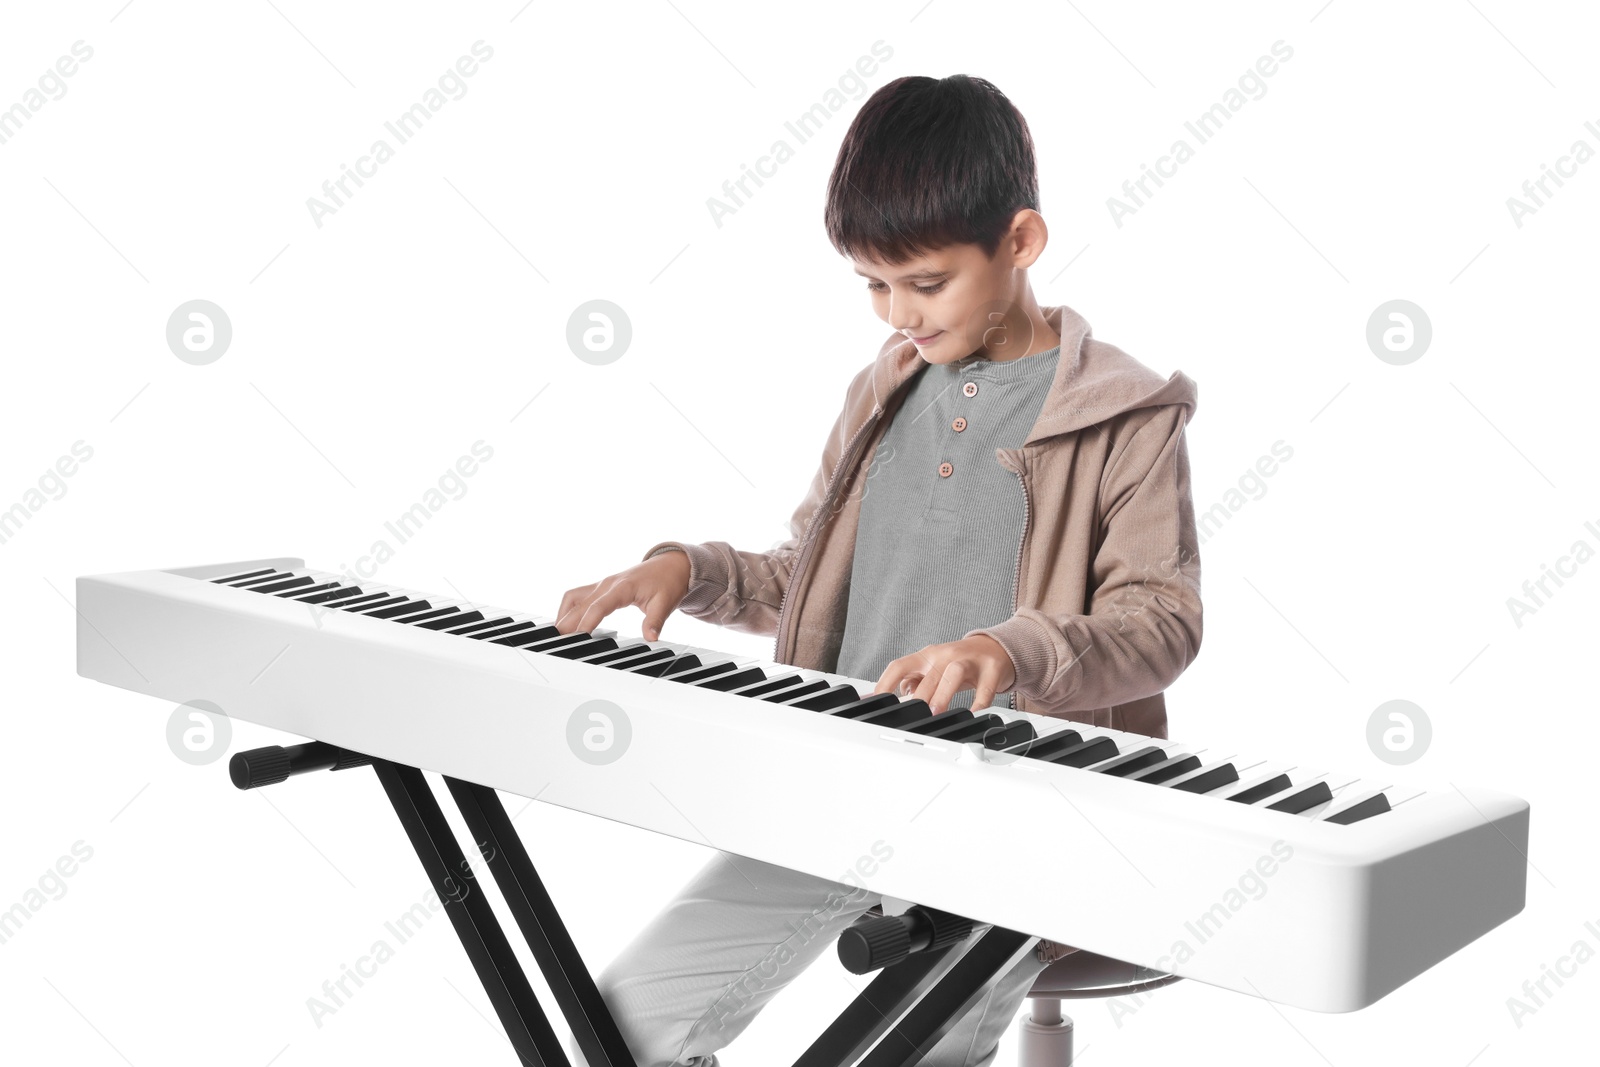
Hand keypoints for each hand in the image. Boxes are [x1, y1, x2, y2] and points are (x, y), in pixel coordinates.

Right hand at [555, 550, 691, 640]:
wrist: (670, 565)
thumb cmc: (667, 582)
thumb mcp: (665, 603)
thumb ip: (655, 621)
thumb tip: (651, 638)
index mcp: (622, 587)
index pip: (598, 606)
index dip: (586, 622)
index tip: (577, 637)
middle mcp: (607, 584)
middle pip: (580, 604)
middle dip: (567, 623)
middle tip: (558, 643)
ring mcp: (602, 585)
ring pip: (573, 597)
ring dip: (563, 615)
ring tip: (556, 635)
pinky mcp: (600, 587)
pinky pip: (577, 596)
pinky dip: (568, 609)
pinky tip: (564, 623)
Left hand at [871, 635, 1015, 713]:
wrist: (993, 647)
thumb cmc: (957, 661)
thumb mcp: (932, 668)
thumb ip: (914, 681)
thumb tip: (900, 697)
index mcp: (926, 656)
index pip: (899, 666)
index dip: (885, 683)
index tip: (877, 701)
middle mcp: (945, 655)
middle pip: (928, 674)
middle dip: (919, 697)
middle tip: (913, 717)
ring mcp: (969, 660)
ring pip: (953, 673)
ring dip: (943, 694)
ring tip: (937, 713)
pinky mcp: (991, 669)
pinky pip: (985, 688)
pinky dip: (979, 703)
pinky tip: (973, 715)